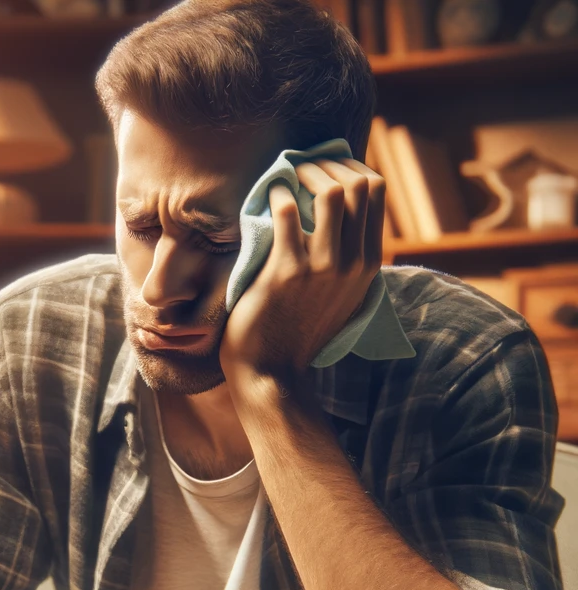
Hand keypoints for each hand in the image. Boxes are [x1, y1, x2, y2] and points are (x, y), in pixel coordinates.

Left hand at [220, 157, 384, 388]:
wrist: (270, 373)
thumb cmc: (294, 332)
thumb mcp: (336, 295)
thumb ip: (344, 259)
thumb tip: (336, 213)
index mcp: (368, 264)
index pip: (375, 190)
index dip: (348, 165)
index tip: (324, 165)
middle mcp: (353, 263)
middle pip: (360, 182)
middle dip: (329, 163)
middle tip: (302, 166)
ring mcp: (323, 268)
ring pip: (331, 192)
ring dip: (305, 174)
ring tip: (285, 178)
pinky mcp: (287, 272)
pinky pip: (287, 212)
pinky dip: (276, 195)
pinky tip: (266, 199)